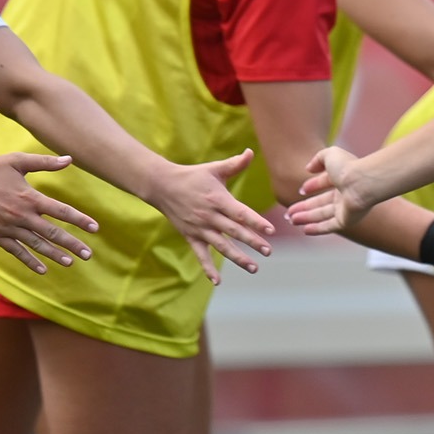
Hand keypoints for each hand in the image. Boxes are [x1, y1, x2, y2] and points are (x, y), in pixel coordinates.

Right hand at [0, 152, 98, 273]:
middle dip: (72, 244)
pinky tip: (42, 270)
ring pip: (36, 245)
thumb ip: (45, 162)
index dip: (79, 220)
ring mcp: (8, 228)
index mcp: (29, 197)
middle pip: (52, 233)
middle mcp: (21, 215)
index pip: (61, 211)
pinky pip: (16, 252)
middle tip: (88, 254)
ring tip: (70, 263)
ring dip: (54, 255)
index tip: (95, 228)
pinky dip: (30, 261)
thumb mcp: (18, 161)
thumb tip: (70, 159)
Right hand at [147, 149, 273, 282]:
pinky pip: (200, 255)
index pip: (240, 213)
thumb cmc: (193, 176)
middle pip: (234, 232)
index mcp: (218, 199)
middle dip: (252, 242)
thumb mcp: (214, 168)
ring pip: (221, 246)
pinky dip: (208, 269)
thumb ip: (235, 164)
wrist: (162, 186)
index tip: (271, 230)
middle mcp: (209, 216)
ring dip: (238, 258)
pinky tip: (217, 281)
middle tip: (268, 252)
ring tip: (254, 268)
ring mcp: (199, 228)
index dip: (256, 222)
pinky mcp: (191, 236)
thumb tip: (251, 152)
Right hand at [286, 146, 381, 234]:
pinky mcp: (346, 221)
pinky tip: (305, 230)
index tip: (300, 190)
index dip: (312, 186)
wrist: (362, 184)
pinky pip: (329, 226)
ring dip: (306, 218)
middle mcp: (344, 194)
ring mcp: (346, 209)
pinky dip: (317, 229)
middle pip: (321, 203)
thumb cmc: (348, 167)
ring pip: (322, 215)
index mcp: (342, 178)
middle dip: (304, 207)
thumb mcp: (330, 155)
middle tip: (289, 212)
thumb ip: (318, 159)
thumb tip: (309, 168)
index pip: (325, 183)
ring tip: (291, 220)